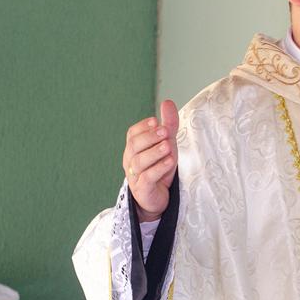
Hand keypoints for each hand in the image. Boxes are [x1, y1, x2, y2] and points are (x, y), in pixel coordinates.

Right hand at [122, 100, 178, 221]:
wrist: (158, 197)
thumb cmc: (160, 168)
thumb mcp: (167, 144)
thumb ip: (168, 124)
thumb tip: (167, 101)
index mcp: (133, 148)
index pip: (132, 134)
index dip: (143, 127)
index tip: (156, 121)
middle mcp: (130, 161)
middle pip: (134, 146)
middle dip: (149, 137)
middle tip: (165, 131)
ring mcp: (135, 176)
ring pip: (139, 162)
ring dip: (155, 152)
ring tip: (168, 147)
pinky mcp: (143, 190)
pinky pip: (147, 178)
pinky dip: (158, 169)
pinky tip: (169, 162)